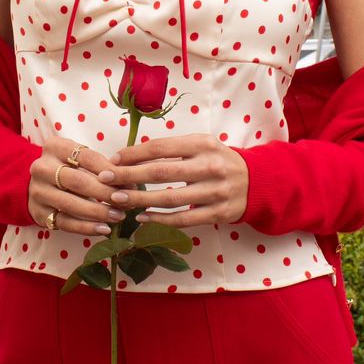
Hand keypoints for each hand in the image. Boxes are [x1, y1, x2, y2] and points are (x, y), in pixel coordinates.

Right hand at [27, 136, 125, 237]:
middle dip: (105, 193)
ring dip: (98, 212)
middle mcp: (42, 168)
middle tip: (126, 201)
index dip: (110, 171)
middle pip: (78, 181)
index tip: (129, 183)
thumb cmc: (68, 168)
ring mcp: (38, 191)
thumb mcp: (80, 158)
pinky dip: (86, 227)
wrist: (39, 184)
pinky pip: (65, 223)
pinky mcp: (39, 213)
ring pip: (71, 204)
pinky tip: (104, 229)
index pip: (87, 157)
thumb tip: (129, 184)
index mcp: (54, 147)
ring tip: (118, 216)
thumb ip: (102, 167)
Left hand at [104, 132, 249, 227]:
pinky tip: (141, 218)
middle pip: (161, 173)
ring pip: (170, 198)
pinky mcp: (218, 213)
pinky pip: (183, 219)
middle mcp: (210, 166)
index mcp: (203, 143)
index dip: (133, 154)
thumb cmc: (218, 160)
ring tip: (117, 200)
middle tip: (106, 180)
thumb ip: (173, 149)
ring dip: (140, 201)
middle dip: (129, 177)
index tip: (112, 160)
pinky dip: (160, 220)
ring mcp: (216, 191)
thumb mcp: (201, 145)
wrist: (257, 181)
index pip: (161, 148)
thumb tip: (130, 157)